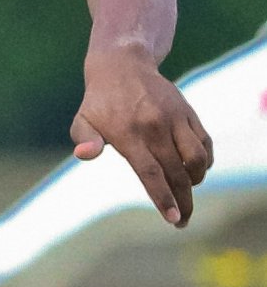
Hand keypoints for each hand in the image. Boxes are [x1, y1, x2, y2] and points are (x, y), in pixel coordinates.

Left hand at [70, 49, 213, 226]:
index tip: (173, 219)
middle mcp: (156, 126)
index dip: (164, 197)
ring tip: (187, 192)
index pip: (151, 172)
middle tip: (183, 221)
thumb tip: (85, 155)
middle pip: (177, 172)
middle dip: (183, 201)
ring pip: (197, 158)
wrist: (123, 64)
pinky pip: (205, 142)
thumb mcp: (82, 120)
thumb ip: (84, 139)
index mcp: (129, 133)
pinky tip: (196, 172)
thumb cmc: (99, 101)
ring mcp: (175, 118)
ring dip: (195, 181)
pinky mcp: (188, 112)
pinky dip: (205, 161)